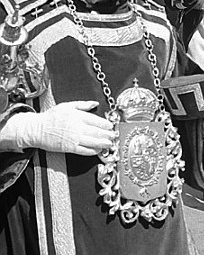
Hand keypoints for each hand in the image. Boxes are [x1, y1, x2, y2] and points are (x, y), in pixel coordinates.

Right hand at [0, 101, 114, 155]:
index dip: (106, 124)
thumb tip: (95, 103)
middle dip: (108, 134)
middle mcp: (77, 127)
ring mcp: (73, 138)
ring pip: (92, 141)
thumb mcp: (67, 105)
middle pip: (97, 131)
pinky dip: (92, 151)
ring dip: (103, 143)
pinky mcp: (69, 147)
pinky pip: (83, 150)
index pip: (96, 120)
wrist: (36, 129)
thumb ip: (83, 104)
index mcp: (78, 116)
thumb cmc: (51, 117)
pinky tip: (98, 150)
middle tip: (114, 136)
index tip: (111, 126)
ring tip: (110, 144)